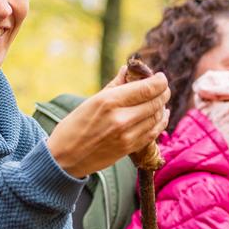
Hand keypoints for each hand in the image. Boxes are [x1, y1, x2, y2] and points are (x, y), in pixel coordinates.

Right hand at [45, 66, 169, 177]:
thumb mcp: (91, 101)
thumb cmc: (74, 126)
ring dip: (162, 106)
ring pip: (157, 117)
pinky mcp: (130, 148)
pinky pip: (154, 133)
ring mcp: (127, 136)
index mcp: (109, 101)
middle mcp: (121, 118)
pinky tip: (161, 115)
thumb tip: (127, 69)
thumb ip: (114, 85)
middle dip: (163, 92)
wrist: (65, 158)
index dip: (160, 81)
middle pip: (155, 102)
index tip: (161, 77)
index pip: (147, 88)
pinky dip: (160, 122)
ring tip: (161, 100)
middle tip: (163, 87)